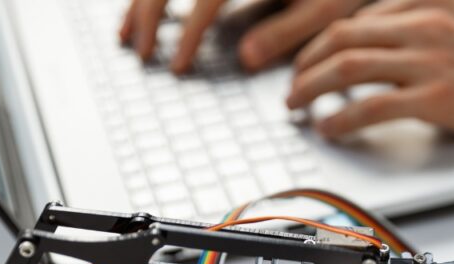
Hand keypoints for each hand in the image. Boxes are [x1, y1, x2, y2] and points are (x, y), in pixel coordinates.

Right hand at [119, 0, 367, 73]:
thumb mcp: (325, 5)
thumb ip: (287, 31)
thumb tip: (246, 59)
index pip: (204, 0)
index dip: (186, 36)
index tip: (178, 68)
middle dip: (147, 16)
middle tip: (144, 56)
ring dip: (139, 0)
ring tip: (128, 35)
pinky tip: (144, 9)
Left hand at [287, 0, 453, 142]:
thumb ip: (427, 24)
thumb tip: (385, 42)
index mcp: (431, 1)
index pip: (356, 13)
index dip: (321, 38)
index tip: (308, 57)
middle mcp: (425, 22)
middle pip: (341, 35)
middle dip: (305, 62)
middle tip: (292, 86)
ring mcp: (430, 59)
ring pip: (347, 66)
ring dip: (311, 88)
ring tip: (298, 106)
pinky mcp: (437, 98)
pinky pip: (370, 105)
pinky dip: (340, 117)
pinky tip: (329, 127)